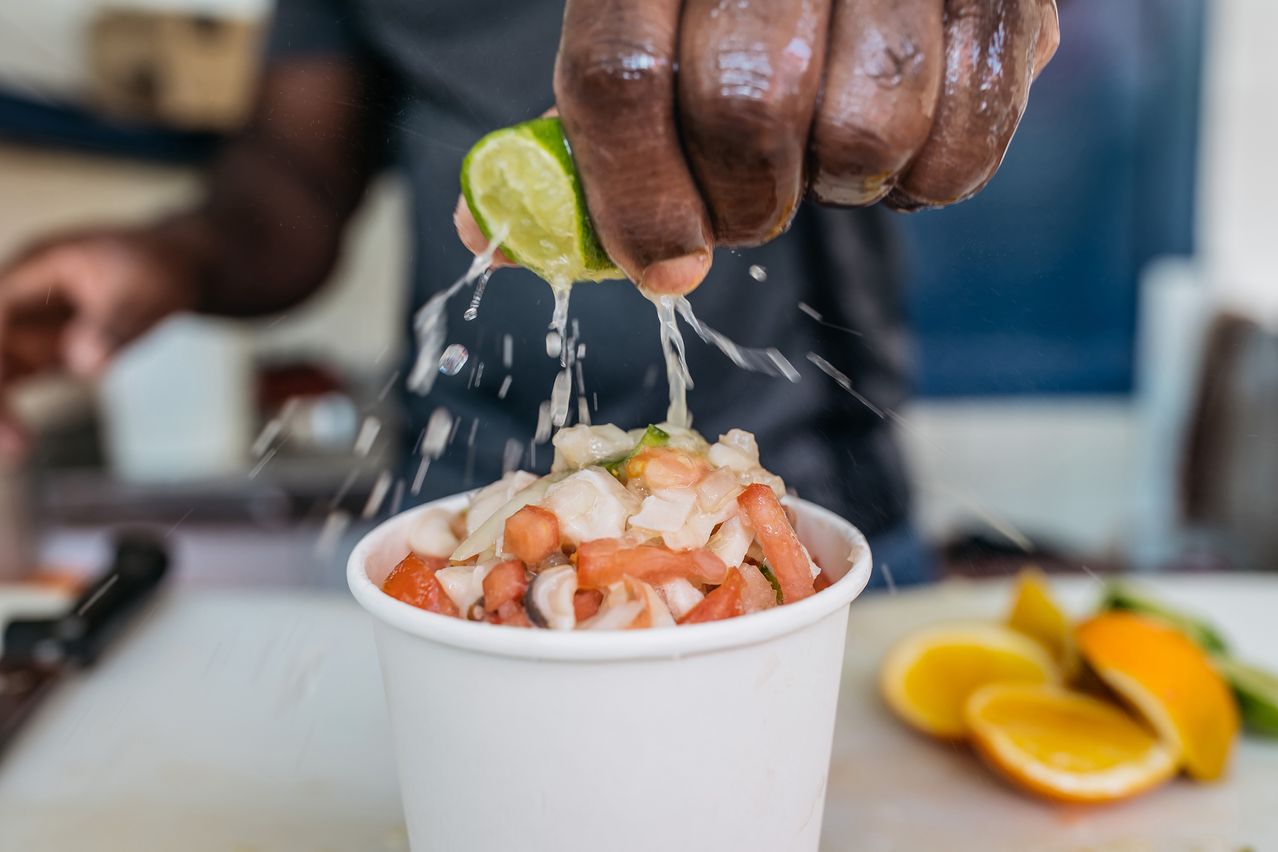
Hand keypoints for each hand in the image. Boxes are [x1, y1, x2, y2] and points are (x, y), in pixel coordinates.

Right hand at [0, 228, 200, 455]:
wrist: (176, 269)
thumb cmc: (161, 272)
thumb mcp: (151, 294)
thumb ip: (119, 326)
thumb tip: (86, 363)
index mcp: (32, 268)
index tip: (4, 398)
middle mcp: (18, 299)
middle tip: (13, 441)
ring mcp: (25, 328)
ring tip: (15, 448)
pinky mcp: (38, 354)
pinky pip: (7, 385)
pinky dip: (5, 413)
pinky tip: (16, 442)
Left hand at [460, 0, 1057, 294]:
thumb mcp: (645, 4)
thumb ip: (589, 112)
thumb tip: (496, 234)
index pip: (621, 76)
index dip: (631, 198)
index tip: (657, 264)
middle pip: (745, 110)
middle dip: (739, 202)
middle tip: (744, 202)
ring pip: (862, 134)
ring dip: (835, 185)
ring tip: (825, 149)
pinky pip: (963, 144)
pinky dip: (924, 181)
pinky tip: (899, 142)